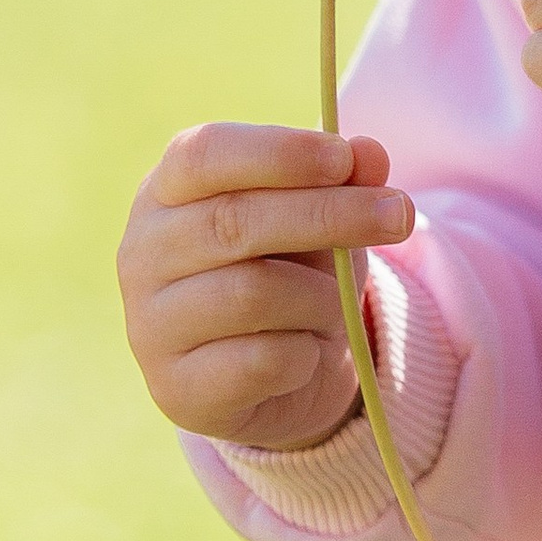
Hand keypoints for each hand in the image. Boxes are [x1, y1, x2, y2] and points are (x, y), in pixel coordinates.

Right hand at [119, 125, 414, 447]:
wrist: (279, 376)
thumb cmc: (294, 273)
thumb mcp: (326, 217)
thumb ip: (344, 180)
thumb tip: (369, 154)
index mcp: (166, 191)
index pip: (204, 154)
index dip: (276, 152)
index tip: (344, 158)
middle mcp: (142, 253)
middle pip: (234, 221)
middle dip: (328, 214)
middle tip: (398, 215)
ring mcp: (150, 324)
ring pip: (253, 293)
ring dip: (321, 296)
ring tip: (336, 306)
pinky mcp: (175, 388)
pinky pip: (262, 360)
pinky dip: (305, 353)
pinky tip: (305, 353)